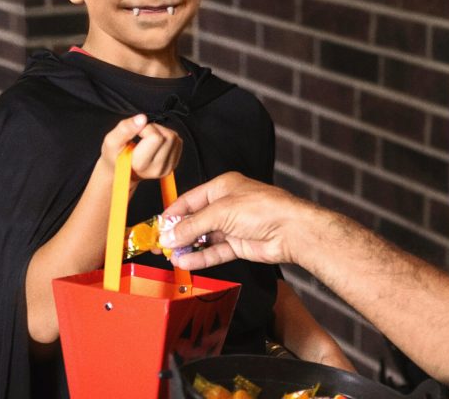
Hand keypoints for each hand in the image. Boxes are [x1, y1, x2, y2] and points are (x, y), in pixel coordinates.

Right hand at [100, 114, 181, 179]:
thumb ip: (125, 128)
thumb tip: (143, 118)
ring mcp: (167, 168)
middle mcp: (157, 169)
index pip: (156, 137)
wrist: (123, 171)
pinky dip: (167, 137)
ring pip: (175, 137)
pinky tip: (155, 142)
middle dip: (155, 129)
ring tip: (147, 138)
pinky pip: (178, 142)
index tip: (136, 133)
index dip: (146, 128)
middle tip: (142, 134)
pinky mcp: (174, 164)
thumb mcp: (112, 140)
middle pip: (168, 136)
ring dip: (161, 131)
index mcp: (141, 165)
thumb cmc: (115, 155)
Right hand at [159, 172, 305, 268]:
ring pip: (204, 238)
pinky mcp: (240, 244)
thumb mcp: (220, 212)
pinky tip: (186, 262)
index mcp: (223, 187)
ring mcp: (234, 226)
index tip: (158, 227)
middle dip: (178, 233)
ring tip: (170, 256)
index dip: (173, 214)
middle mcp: (227, 205)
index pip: (190, 200)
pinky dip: (201, 257)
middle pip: (196, 220)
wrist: (291, 230)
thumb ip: (192, 225)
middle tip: (159, 245)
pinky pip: (215, 251)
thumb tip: (169, 235)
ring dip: (188, 247)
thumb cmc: (264, 209)